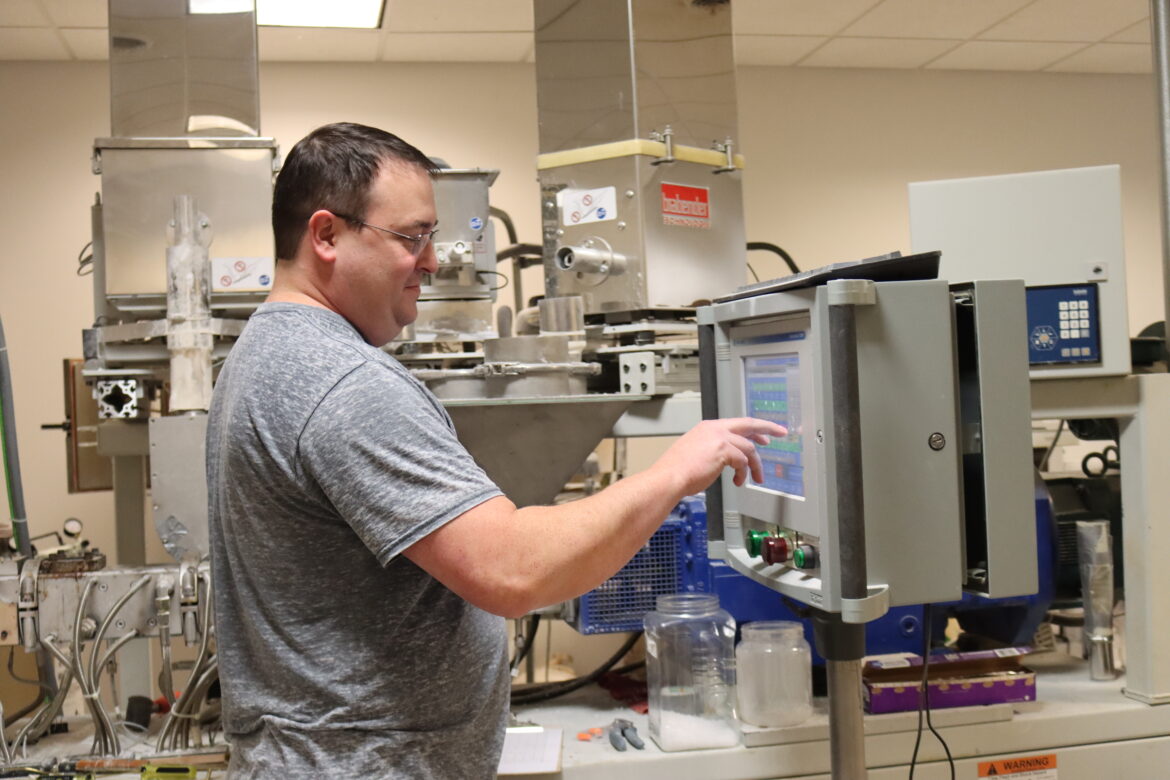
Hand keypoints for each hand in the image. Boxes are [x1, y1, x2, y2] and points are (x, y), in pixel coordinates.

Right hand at [653, 417, 787, 496]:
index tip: (764, 435)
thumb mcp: (696, 453)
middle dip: (768, 428)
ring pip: (749, 448)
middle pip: (749, 424)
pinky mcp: (723, 450)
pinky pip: (742, 461)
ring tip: (757, 478)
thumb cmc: (677, 471)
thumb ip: (712, 451)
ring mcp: (719, 438)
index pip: (737, 424)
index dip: (754, 429)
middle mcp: (715, 429)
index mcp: (707, 428)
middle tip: (782, 433)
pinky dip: (743, 473)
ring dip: (755, 465)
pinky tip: (738, 482)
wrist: (669, 477)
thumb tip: (728, 460)